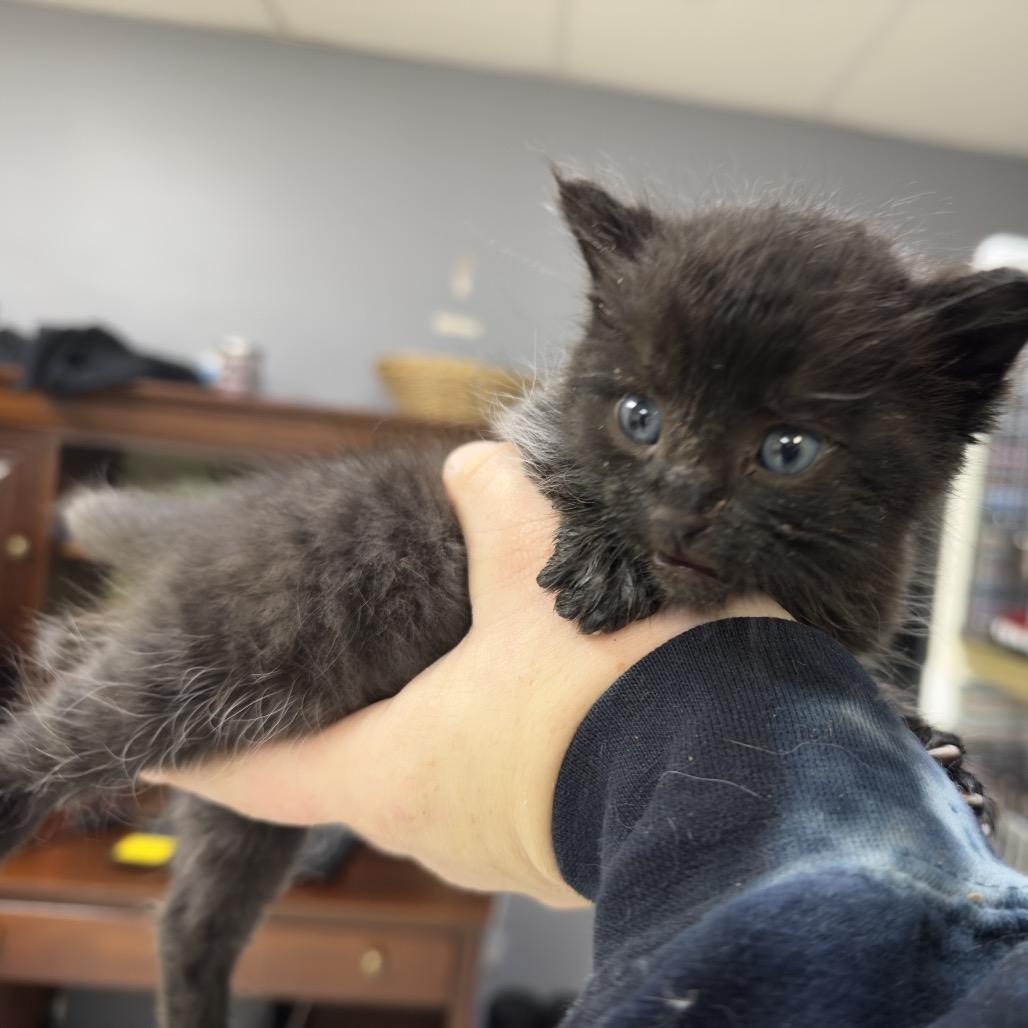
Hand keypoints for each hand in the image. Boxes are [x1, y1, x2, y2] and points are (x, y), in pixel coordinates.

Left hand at [146, 442, 788, 905]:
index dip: (204, 756)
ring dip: (448, 727)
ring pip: (447, 778)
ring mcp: (506, 849)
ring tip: (470, 665)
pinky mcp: (568, 847)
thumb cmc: (618, 677)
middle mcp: (438, 825)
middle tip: (354, 664)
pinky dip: (513, 747)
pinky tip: (555, 696)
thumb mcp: (541, 561)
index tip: (164, 749)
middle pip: (363, 766)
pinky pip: (514, 791)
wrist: (748, 767)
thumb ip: (487, 500)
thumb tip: (471, 464)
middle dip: (355, 716)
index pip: (263, 775)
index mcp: (400, 764)